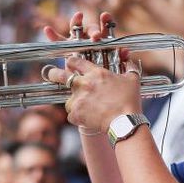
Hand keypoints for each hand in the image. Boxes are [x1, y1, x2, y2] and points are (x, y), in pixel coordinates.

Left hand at [44, 12, 141, 132]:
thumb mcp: (132, 80)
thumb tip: (130, 61)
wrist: (125, 122)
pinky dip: (78, 118)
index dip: (71, 61)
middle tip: (51, 75)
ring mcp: (78, 99)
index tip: (70, 64)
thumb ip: (130, 68)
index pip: (75, 61)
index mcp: (95, 73)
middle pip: (59, 75)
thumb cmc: (130, 100)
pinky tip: (88, 119)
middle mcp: (83, 84)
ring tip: (86, 109)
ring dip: (74, 103)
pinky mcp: (75, 114)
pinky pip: (71, 115)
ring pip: (68, 100)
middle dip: (53, 74)